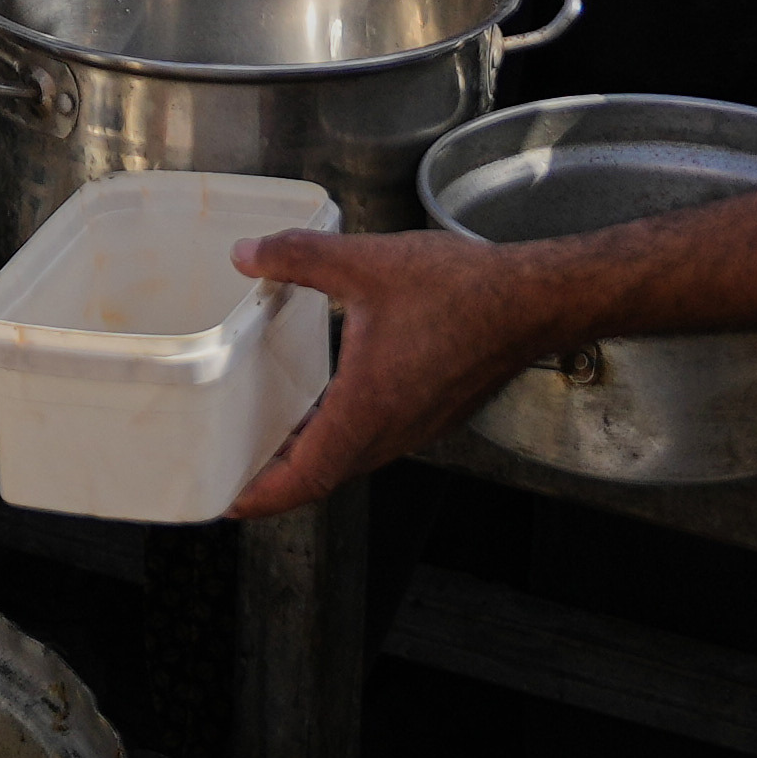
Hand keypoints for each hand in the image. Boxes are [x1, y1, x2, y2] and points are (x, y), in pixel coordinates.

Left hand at [222, 224, 576, 517]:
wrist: (533, 302)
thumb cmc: (461, 291)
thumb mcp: (367, 263)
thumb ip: (300, 257)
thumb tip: (247, 256)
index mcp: (367, 411)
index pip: (302, 479)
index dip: (257, 496)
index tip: (223, 501)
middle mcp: (390, 433)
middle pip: (320, 477)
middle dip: (273, 479)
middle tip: (230, 466)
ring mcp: (414, 429)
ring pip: (348, 460)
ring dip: (308, 457)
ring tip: (268, 437)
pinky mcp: (430, 415)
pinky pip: (373, 441)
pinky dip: (339, 437)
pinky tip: (326, 402)